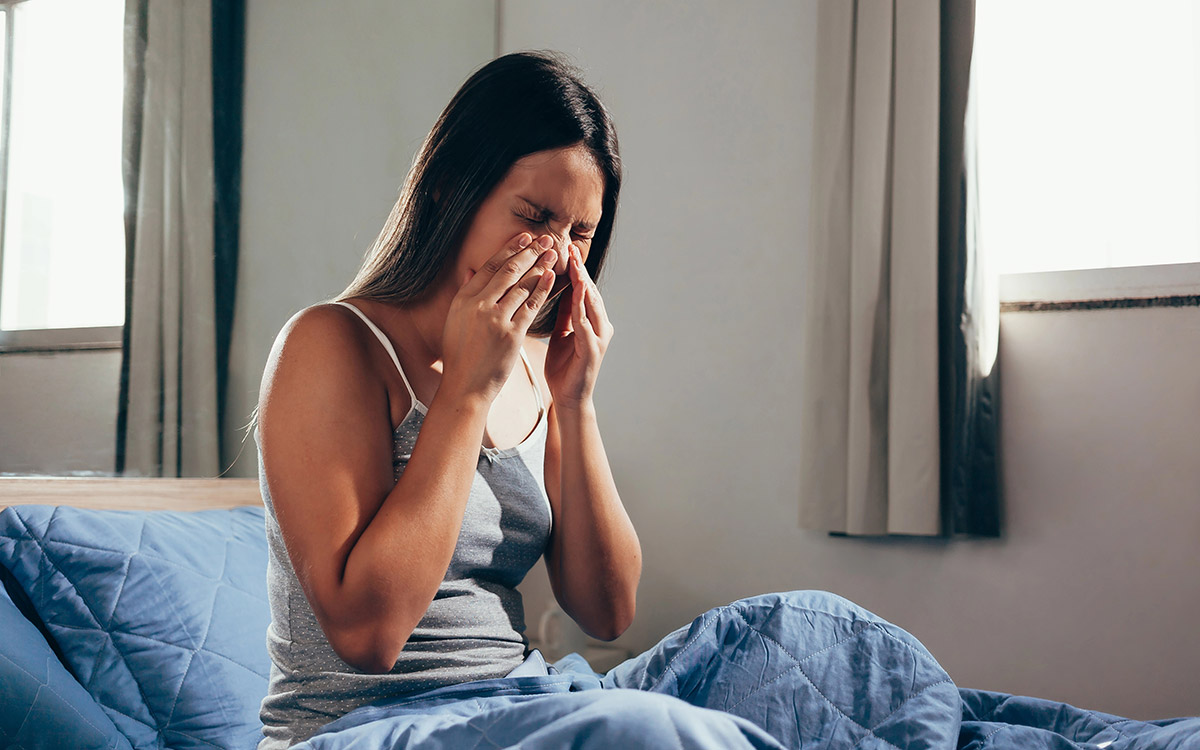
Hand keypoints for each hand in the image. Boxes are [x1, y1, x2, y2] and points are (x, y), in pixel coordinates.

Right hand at [441, 232, 556, 402]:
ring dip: (540, 266)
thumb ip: (466, 293)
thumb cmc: (461, 355)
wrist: (465, 385)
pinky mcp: (510, 334)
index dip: (509, 249)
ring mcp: (494, 319)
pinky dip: (543, 289)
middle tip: (546, 238)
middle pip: (508, 271)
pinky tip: (553, 277)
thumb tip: (471, 270)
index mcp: (463, 299)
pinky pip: (531, 306)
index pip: (489, 266)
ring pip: (522, 286)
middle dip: (529, 251)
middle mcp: (477, 305)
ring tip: (553, 253)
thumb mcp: (456, 320)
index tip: (525, 237)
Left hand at [545, 243, 612, 409]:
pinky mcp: (593, 350)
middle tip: (570, 247)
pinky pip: (585, 324)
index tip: (564, 249)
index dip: (575, 269)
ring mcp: (598, 338)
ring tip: (575, 263)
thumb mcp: (560, 332)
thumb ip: (563, 312)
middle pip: (590, 292)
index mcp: (590, 321)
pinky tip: (577, 293)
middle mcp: (599, 326)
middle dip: (580, 269)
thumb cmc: (563, 366)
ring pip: (592, 304)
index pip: (582, 289)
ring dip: (584, 283)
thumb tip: (555, 287)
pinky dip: (581, 307)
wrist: (568, 397)